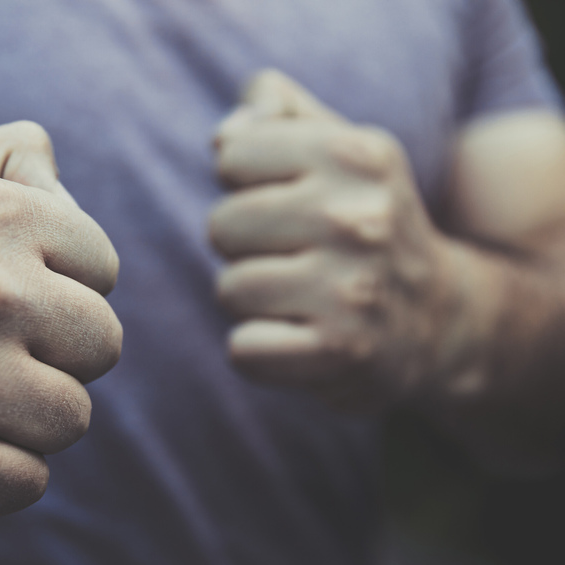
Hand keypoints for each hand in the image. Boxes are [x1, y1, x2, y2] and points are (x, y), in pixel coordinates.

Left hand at [210, 71, 452, 408]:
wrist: (440, 317)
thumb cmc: (361, 221)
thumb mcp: (340, 149)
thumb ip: (277, 115)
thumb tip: (225, 133)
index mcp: (355, 154)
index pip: (231, 153)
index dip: (245, 183)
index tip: (288, 202)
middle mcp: (360, 217)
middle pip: (221, 225)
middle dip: (243, 246)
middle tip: (294, 257)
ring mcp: (353, 288)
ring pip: (230, 289)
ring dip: (251, 301)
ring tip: (301, 297)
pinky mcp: (341, 351)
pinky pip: (244, 350)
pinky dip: (258, 352)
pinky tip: (299, 339)